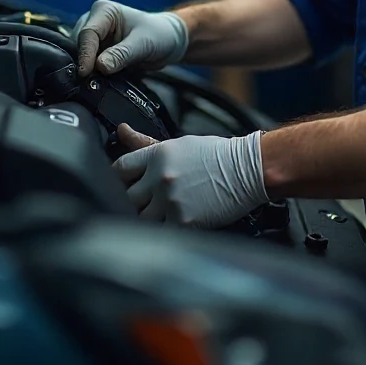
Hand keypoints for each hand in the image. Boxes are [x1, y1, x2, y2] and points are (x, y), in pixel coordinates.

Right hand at [73, 1, 187, 76]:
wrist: (169, 42)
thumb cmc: (159, 35)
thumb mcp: (143, 44)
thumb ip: (121, 54)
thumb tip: (100, 66)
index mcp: (104, 11)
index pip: (87, 33)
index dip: (85, 54)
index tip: (86, 73)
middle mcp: (94, 21)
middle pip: (79, 45)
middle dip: (84, 63)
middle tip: (89, 82)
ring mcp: (95, 38)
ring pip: (81, 57)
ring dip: (88, 70)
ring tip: (94, 84)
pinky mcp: (97, 52)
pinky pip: (88, 64)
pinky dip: (93, 74)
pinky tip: (98, 83)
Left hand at [114, 124, 268, 228]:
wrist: (248, 169)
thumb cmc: (216, 155)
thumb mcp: (179, 144)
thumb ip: (146, 143)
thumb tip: (121, 131)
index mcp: (158, 155)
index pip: (119, 167)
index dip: (117, 178)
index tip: (121, 183)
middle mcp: (161, 177)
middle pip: (126, 196)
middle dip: (131, 200)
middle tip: (140, 202)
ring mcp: (171, 200)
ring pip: (139, 218)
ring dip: (144, 219)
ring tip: (155, 216)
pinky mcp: (183, 221)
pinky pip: (159, 233)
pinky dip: (160, 233)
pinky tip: (167, 229)